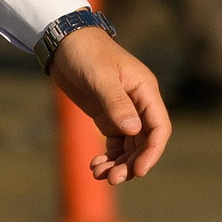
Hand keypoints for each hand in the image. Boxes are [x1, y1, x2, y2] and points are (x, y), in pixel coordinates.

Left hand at [49, 27, 168, 185]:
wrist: (63, 42)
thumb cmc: (85, 53)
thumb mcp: (100, 77)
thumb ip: (116, 103)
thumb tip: (134, 131)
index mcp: (145, 91)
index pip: (159, 128)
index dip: (152, 151)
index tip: (139, 170)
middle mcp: (138, 103)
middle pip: (144, 142)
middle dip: (131, 163)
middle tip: (113, 179)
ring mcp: (122, 111)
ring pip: (129, 146)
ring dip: (119, 163)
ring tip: (99, 175)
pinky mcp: (106, 116)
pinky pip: (114, 143)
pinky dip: (108, 157)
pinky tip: (95, 166)